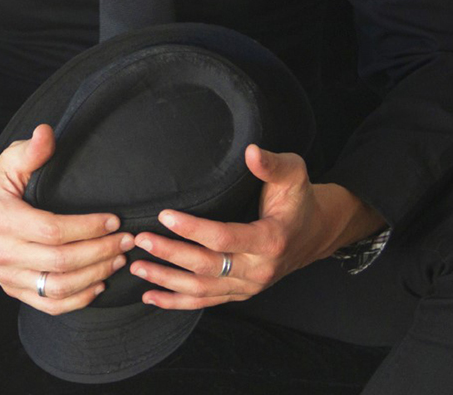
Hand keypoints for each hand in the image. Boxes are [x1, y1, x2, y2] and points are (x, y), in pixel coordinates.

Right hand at [0, 124, 133, 313]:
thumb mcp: (10, 160)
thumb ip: (31, 150)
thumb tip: (46, 132)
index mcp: (2, 219)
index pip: (52, 230)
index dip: (86, 228)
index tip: (114, 220)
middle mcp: (2, 252)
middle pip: (60, 262)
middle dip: (99, 252)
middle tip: (126, 240)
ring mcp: (7, 276)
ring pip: (57, 288)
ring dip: (94, 276)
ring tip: (118, 259)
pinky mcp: (13, 290)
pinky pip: (49, 305)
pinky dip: (78, 299)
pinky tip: (99, 284)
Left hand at [129, 144, 384, 309]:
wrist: (314, 232)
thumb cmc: (299, 198)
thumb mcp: (293, 174)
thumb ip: (271, 164)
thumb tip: (250, 151)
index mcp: (270, 239)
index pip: (224, 237)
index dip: (193, 228)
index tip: (165, 215)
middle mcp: (258, 269)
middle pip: (206, 266)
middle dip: (170, 254)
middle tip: (141, 239)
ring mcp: (248, 286)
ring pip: (201, 289)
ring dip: (167, 280)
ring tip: (137, 266)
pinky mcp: (239, 293)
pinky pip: (205, 302)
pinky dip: (176, 302)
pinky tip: (151, 297)